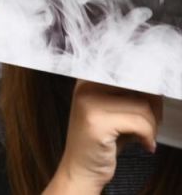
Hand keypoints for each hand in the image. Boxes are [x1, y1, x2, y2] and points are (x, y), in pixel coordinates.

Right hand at [47, 80, 159, 194]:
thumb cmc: (101, 141)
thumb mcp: (113, 111)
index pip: (126, 68)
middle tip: (151, 125)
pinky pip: (140, 123)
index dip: (145, 83)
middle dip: (153, 107)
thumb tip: (156, 85)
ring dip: (153, 126)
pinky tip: (144, 145)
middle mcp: (85, 86)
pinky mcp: (97, 122)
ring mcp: (89, 103)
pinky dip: (149, 136)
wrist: (80, 169)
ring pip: (143, 106)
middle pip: (138, 85)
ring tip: (145, 137)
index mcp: (88, 79)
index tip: (152, 100)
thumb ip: (129, 94)